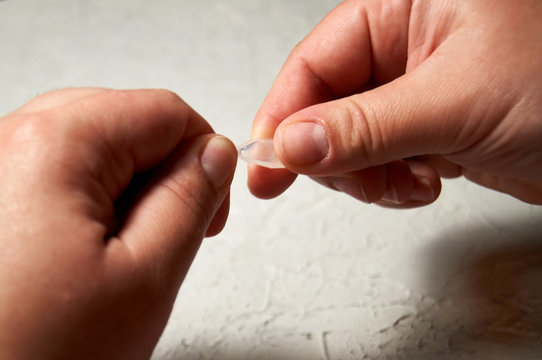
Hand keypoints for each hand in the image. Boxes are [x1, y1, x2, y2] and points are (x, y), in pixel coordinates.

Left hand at [0, 88, 236, 357]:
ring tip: (118, 253)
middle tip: (166, 234)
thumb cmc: (37, 356)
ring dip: (125, 192)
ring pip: (94, 149)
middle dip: (163, 173)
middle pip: (127, 122)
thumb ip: (192, 198)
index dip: (204, 155)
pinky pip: (59, 173)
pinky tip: (84, 252)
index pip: (166, 111)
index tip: (209, 206)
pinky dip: (88, 203)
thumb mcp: (148, 275)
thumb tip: (215, 154)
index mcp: (54, 144)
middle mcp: (10, 141)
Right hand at [249, 0, 541, 205]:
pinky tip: (425, 182)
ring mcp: (413, 91)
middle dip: (333, 154)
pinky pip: (380, 162)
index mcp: (403, 10)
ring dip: (367, 175)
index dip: (284, 115)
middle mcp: (404, 47)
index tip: (266, 162)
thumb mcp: (456, 102)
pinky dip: (391, 183)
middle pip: (325, 107)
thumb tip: (292, 145)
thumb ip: (365, 126)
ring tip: (409, 180)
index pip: (314, 62)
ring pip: (349, 142)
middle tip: (353, 180)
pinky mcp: (428, 129)